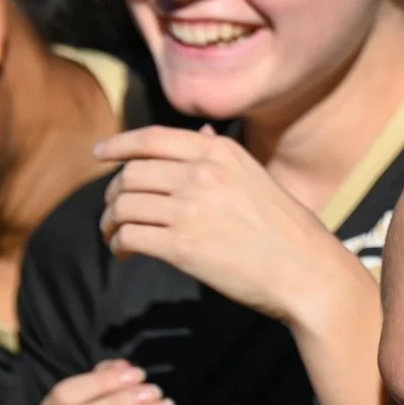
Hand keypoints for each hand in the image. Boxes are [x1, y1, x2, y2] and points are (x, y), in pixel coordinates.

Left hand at [96, 126, 359, 330]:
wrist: (304, 269)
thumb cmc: (283, 227)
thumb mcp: (253, 176)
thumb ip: (218, 155)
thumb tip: (198, 135)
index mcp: (219, 151)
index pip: (153, 138)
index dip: (120, 144)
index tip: (99, 154)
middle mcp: (202, 173)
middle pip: (131, 173)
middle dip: (113, 192)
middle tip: (113, 211)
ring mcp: (190, 208)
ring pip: (124, 205)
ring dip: (111, 221)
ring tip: (114, 236)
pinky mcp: (182, 246)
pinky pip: (131, 236)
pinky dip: (119, 244)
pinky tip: (124, 253)